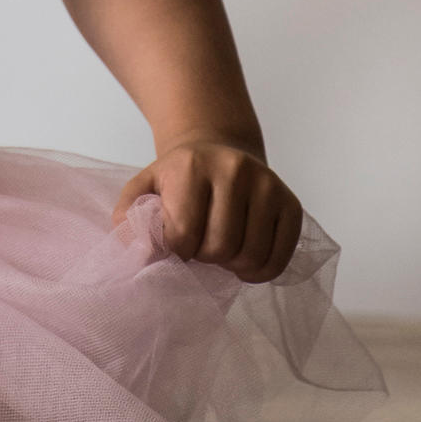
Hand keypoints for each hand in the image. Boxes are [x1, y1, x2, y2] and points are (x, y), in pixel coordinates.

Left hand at [116, 136, 303, 281]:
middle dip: (205, 258)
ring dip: (232, 267)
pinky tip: (244, 261)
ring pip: (251, 255)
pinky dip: (260, 271)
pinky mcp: (290, 203)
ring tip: (220, 253)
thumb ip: (130, 220)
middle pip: (221, 246)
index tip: (174, 247)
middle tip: (199, 249)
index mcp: (192, 165)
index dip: (177, 253)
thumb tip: (141, 255)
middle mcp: (234, 169)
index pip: (184, 233)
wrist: (218, 150)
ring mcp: (267, 185)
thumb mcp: (143, 189)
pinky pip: (279, 257)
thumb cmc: (178, 179)